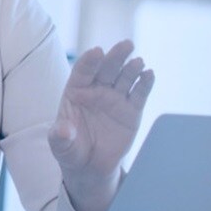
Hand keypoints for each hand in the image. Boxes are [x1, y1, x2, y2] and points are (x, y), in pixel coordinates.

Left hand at [48, 40, 154, 210]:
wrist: (90, 165)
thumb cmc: (71, 149)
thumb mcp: (61, 145)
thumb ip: (60, 137)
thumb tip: (62, 130)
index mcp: (76, 92)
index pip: (82, 72)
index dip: (89, 61)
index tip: (97, 52)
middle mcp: (96, 90)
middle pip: (106, 69)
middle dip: (115, 57)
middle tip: (126, 45)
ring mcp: (115, 98)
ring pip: (124, 78)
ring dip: (132, 68)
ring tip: (138, 62)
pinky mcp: (131, 110)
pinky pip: (139, 94)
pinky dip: (145, 84)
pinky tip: (149, 74)